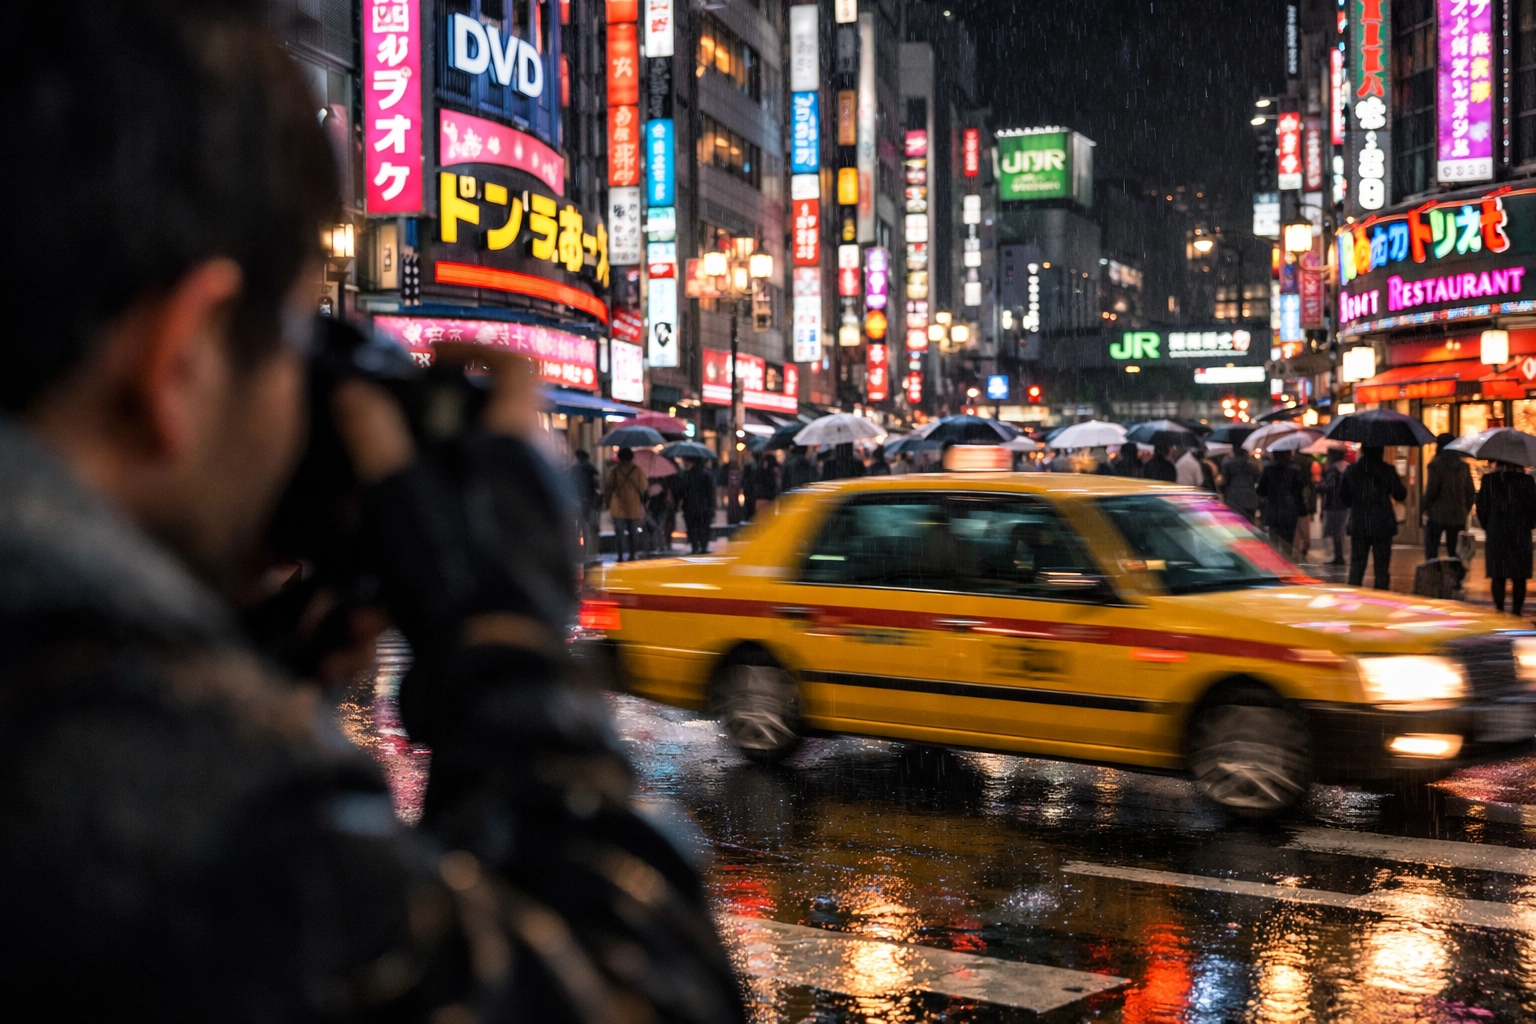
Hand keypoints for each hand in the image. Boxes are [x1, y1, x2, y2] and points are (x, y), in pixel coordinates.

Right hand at [331, 351, 577, 665]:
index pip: (515, 366)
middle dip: (464, 420)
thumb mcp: (397, 496)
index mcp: (517, 445)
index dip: (475, 349)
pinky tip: (439, 536)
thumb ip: (374, 438)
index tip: (436, 357)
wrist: (496, 657)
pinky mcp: (550, 558)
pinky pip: (516, 517)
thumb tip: (353, 394)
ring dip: (470, 469)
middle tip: (420, 432)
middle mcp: (549, 475)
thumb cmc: (452, 573)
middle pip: (512, 421)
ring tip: (420, 487)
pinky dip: (480, 513)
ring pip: (514, 472)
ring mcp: (556, 519)